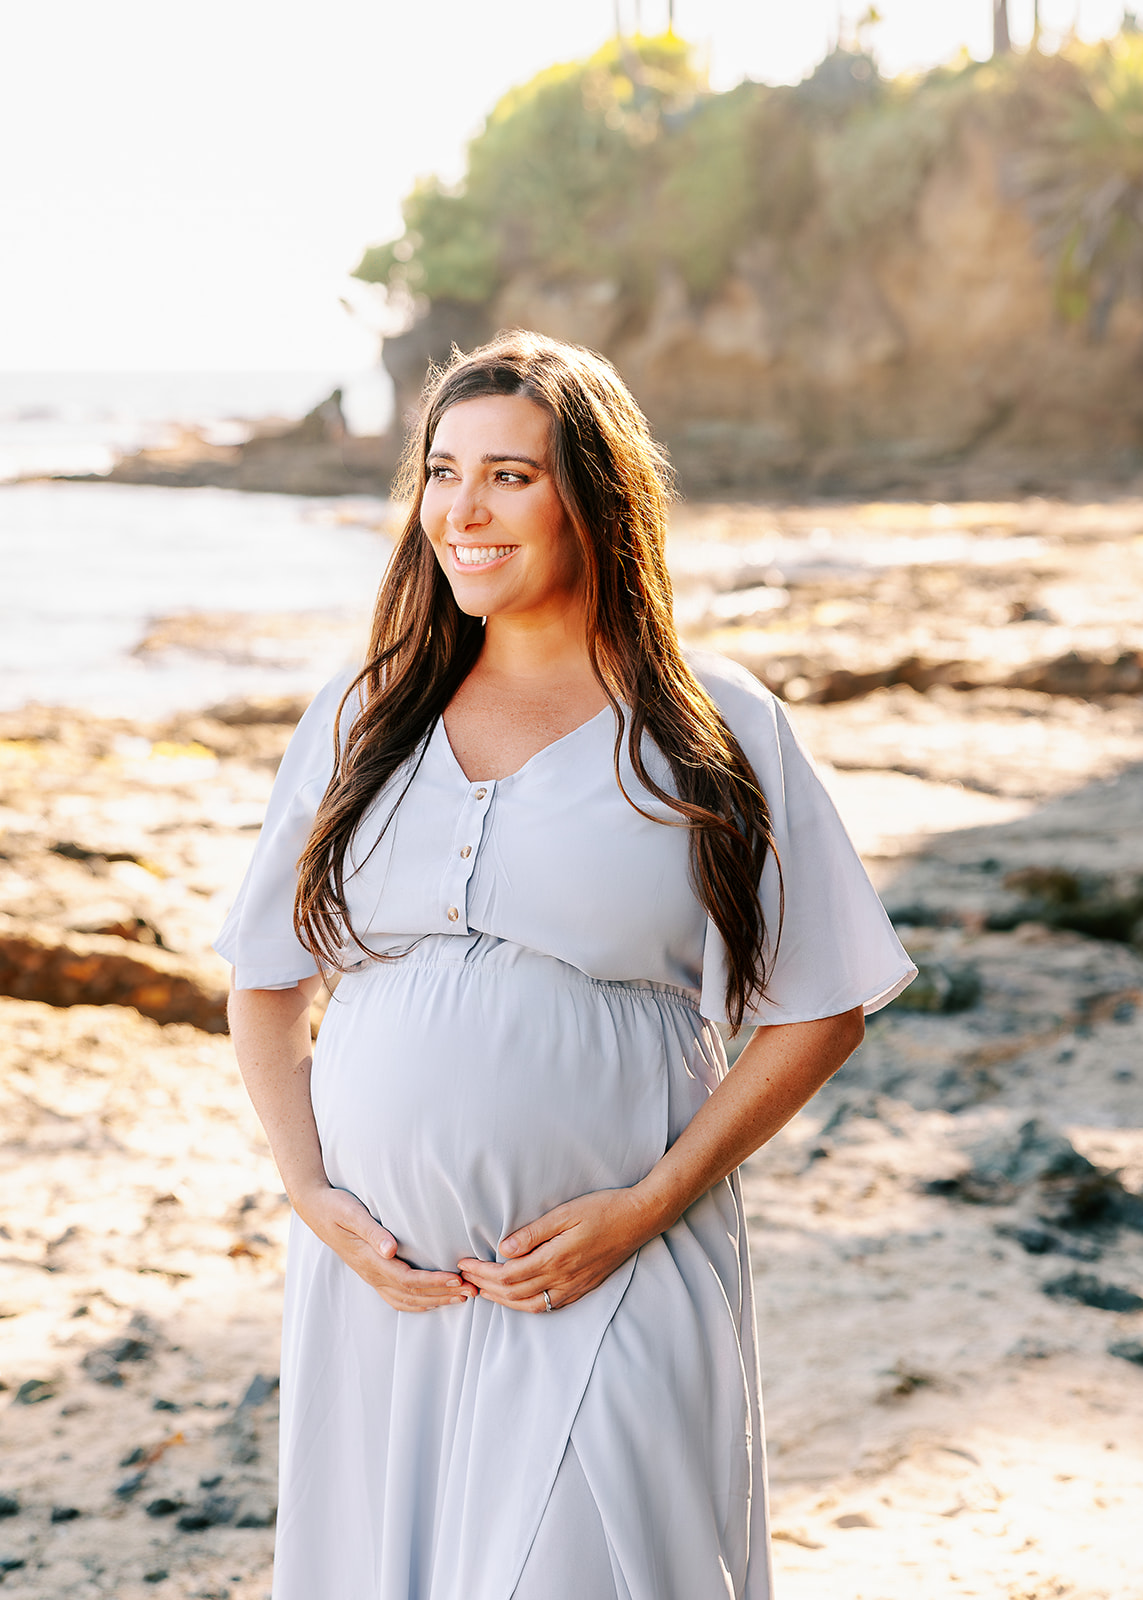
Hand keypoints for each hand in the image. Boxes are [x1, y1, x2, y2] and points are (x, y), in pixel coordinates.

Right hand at [294, 1184, 476, 1313]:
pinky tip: (434, 1300)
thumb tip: (390, 1250)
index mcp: (370, 1260)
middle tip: (473, 1291)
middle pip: (412, 1294)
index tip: (457, 1279)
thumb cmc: (336, 1206)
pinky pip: (397, 1298)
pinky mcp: (372, 1274)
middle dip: (443, 1294)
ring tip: (462, 1297)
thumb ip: (372, 1231)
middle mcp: (372, 1273)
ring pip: (406, 1300)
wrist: (315, 1209)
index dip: (433, 1282)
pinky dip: (418, 1303)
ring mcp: (371, 1276)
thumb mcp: (352, 1213)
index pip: (407, 1279)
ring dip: (435, 1301)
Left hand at [457, 1189, 649, 1313]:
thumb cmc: (603, 1208)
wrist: (640, 1219)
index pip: (508, 1275)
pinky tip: (516, 1298)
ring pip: (529, 1306)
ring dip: (502, 1301)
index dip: (482, 1272)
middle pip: (514, 1294)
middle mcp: (564, 1280)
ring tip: (483, 1290)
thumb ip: (534, 1233)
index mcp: (556, 1259)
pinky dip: (525, 1306)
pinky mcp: (583, 1289)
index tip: (464, 1263)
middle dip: (485, 1288)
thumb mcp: (566, 1212)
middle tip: (465, 1277)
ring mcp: (574, 1288)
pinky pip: (548, 1307)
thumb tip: (504, 1249)